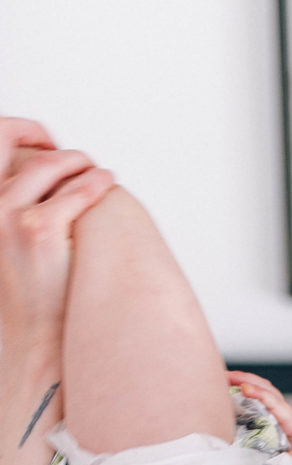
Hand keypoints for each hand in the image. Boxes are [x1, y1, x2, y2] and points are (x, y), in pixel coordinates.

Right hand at [0, 119, 113, 363]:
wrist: (31, 332)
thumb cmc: (28, 292)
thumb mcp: (12, 241)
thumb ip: (21, 209)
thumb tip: (52, 181)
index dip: (23, 132)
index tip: (47, 140)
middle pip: (28, 154)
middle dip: (60, 151)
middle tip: (83, 160)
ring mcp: (11, 216)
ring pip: (52, 168)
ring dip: (81, 164)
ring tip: (101, 174)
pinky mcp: (40, 230)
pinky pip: (75, 194)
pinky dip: (95, 184)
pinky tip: (106, 185)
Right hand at [228, 370, 291, 464]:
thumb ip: (291, 462)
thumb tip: (269, 464)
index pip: (274, 402)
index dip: (258, 394)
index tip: (243, 388)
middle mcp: (286, 416)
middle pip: (265, 390)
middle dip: (244, 379)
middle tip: (222, 375)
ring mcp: (281, 420)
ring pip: (261, 396)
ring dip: (243, 386)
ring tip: (221, 382)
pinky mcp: (276, 428)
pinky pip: (259, 409)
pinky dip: (245, 401)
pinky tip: (231, 402)